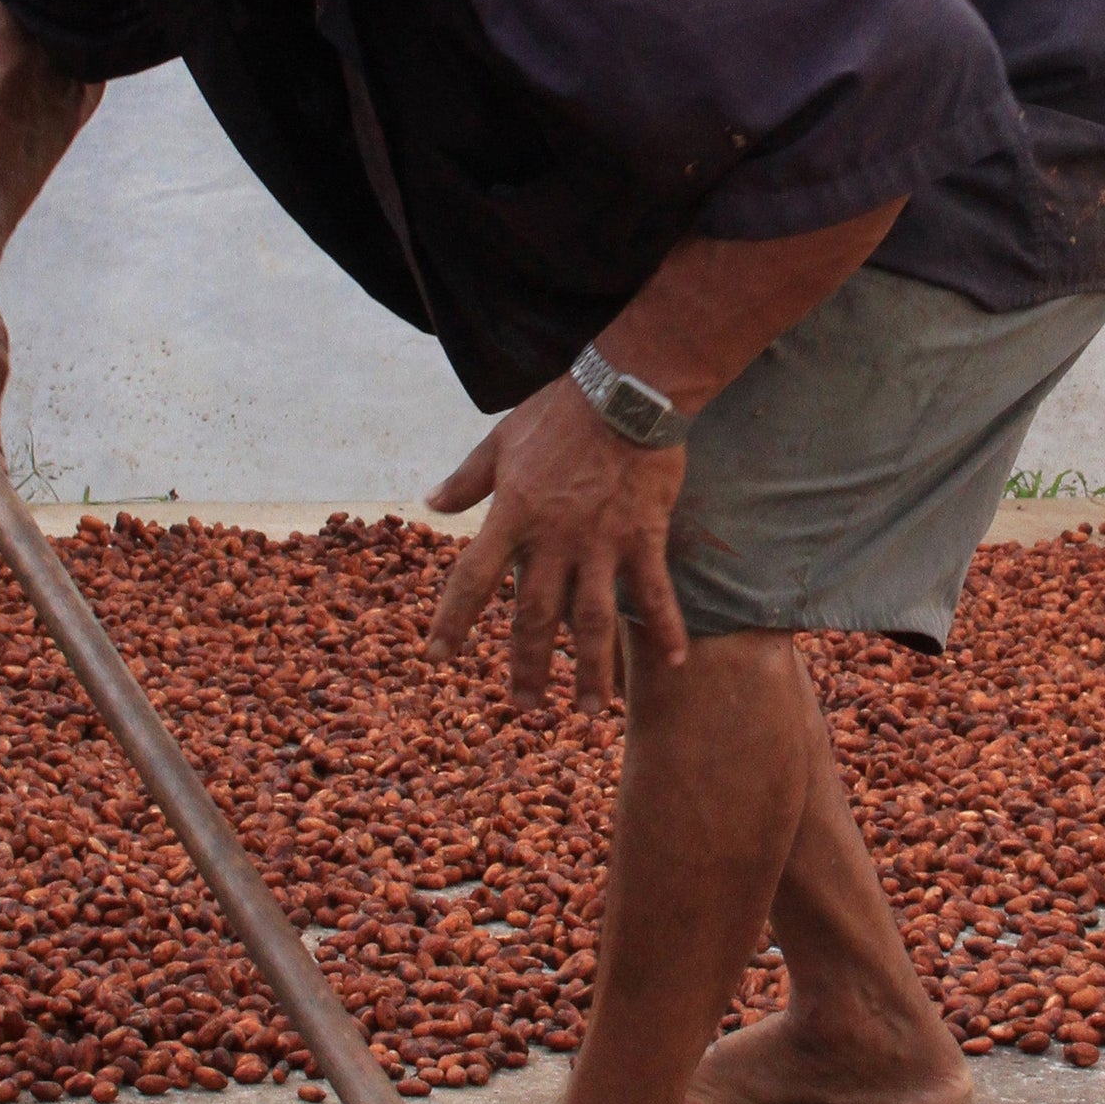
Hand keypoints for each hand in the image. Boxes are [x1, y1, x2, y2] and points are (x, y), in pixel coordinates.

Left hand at [425, 373, 688, 711]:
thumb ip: (467, 479)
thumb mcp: (500, 440)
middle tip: (525, 709)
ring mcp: (601, 543)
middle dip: (529, 668)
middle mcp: (553, 539)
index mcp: (512, 516)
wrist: (625, 390)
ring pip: (593, 621)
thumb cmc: (559, 411)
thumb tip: (430, 501)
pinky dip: (665, 629)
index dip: (453, 621)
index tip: (437, 658)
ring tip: (590, 713)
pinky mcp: (643, 537)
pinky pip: (654, 593)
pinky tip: (673, 664)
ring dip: (592, 672)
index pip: (472, 579)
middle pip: (535, 618)